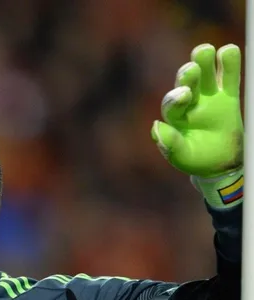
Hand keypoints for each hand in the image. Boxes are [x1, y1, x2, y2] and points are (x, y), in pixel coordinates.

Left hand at [152, 43, 242, 178]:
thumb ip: (171, 144)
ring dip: (203, 61)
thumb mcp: (182, 157)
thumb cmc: (196, 160)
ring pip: (205, 74)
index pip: (171, 104)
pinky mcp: (228, 96)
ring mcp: (209, 97)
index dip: (176, 99)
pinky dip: (228, 63)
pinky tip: (227, 50)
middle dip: (187, 76)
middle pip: (185, 83)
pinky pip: (229, 77)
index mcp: (174, 117)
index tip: (184, 95)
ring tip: (204, 50)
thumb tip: (156, 127)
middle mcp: (189, 102)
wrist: (219, 163)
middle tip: (191, 69)